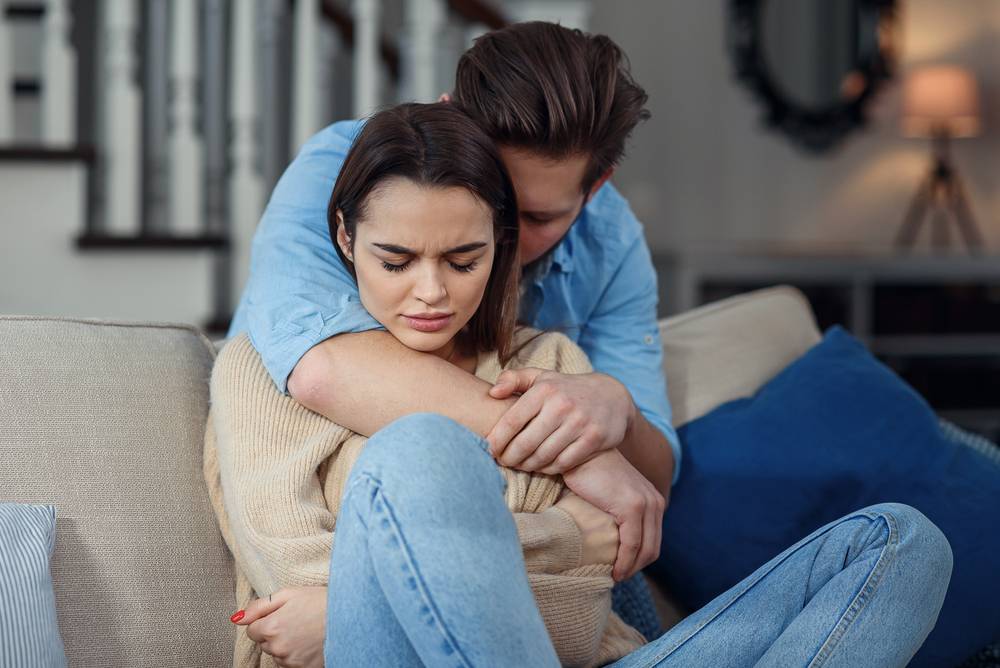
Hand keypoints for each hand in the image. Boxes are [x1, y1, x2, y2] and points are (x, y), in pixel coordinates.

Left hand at [233, 586, 326, 667]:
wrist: (351, 616)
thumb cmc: (321, 600)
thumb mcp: (289, 593)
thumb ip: (259, 606)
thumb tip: (237, 618)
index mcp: (271, 626)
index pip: (251, 630)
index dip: (265, 621)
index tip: (282, 615)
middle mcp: (278, 647)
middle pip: (264, 643)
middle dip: (275, 633)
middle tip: (296, 620)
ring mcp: (291, 660)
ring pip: (277, 654)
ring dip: (285, 645)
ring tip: (305, 630)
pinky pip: (290, 664)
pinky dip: (296, 655)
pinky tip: (309, 642)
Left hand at [488, 369, 634, 473]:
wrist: (612, 395)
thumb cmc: (566, 389)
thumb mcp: (541, 377)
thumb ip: (514, 379)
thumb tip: (492, 393)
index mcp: (544, 390)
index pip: (512, 420)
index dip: (496, 440)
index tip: (488, 450)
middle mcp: (561, 405)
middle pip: (526, 442)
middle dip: (509, 457)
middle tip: (503, 462)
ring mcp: (580, 422)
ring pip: (544, 455)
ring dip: (527, 465)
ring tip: (519, 465)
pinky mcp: (594, 438)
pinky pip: (564, 462)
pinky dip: (549, 468)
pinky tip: (541, 467)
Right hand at [561, 449, 663, 580]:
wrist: (582, 450)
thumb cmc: (589, 473)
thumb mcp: (612, 494)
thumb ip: (618, 511)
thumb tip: (611, 538)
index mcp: (653, 500)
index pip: (653, 540)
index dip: (639, 561)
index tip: (622, 571)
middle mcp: (655, 502)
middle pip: (653, 548)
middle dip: (636, 568)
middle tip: (618, 578)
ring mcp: (645, 503)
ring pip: (644, 549)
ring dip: (631, 568)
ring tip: (614, 577)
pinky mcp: (631, 506)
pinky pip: (632, 544)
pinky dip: (624, 561)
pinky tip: (613, 570)